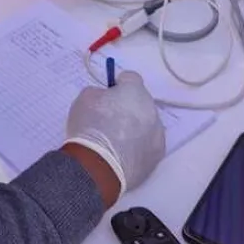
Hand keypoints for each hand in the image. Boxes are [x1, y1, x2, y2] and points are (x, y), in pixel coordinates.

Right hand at [64, 71, 165, 196]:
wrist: (98, 165)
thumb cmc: (90, 126)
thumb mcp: (85, 98)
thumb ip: (99, 92)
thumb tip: (106, 97)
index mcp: (135, 91)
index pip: (131, 78)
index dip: (119, 83)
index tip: (109, 93)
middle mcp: (152, 109)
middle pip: (142, 102)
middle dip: (129, 106)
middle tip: (111, 117)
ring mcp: (157, 134)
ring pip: (148, 124)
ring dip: (137, 126)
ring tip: (118, 139)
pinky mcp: (157, 155)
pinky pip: (149, 144)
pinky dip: (139, 145)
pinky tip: (124, 153)